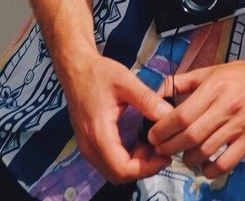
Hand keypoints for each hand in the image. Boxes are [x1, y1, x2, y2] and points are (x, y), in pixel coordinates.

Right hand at [62, 53, 174, 183]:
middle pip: (118, 175)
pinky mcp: (89, 143)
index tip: (166, 156)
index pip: (123, 169)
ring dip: (135, 164)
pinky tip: (140, 142)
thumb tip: (169, 114)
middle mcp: (90, 147)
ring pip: (113, 171)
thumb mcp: (126, 82)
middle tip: (163, 151)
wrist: (76, 69)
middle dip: (143, 168)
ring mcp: (87, 147)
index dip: (147, 168)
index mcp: (99, 134)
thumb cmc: (99, 73)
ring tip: (154, 145)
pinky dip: (126, 159)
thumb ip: (147, 100)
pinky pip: (109, 162)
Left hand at [147, 59, 244, 178]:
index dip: (163, 129)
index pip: (182, 115)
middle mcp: (227, 106)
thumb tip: (157, 93)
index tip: (154, 135)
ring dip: (187, 159)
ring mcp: (240, 125)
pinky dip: (209, 170)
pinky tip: (203, 165)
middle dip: (169, 147)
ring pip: (205, 152)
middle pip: (190, 136)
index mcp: (215, 87)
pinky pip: (225, 164)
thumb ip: (183, 81)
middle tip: (161, 149)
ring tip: (183, 155)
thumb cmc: (240, 75)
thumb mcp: (211, 71)